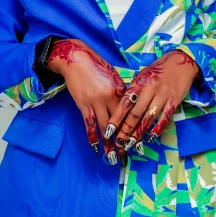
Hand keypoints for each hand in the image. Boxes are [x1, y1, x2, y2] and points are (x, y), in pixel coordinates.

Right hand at [48, 38, 125, 163]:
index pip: (128, 113)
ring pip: (103, 128)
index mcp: (119, 90)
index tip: (138, 141)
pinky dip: (92, 138)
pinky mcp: (83, 105)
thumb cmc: (97, 65)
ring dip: (108, 144)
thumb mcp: (114, 75)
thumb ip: (121, 92)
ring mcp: (94, 102)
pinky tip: (96, 148)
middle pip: (118, 124)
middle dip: (122, 140)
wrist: (76, 58)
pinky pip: (89, 125)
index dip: (133, 128)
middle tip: (127, 154)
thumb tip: (127, 107)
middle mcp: (108, 98)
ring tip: (112, 158)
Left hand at [106, 50, 199, 154]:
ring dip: (139, 133)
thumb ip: (134, 91)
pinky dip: (157, 129)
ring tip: (131, 144)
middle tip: (119, 144)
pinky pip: (165, 117)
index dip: (117, 118)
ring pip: (149, 118)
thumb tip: (122, 109)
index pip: (125, 103)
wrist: (182, 60)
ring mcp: (163, 95)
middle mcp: (150, 89)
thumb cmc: (158, 70)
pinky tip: (150, 137)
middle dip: (126, 130)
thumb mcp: (142, 76)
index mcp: (140, 82)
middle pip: (136, 113)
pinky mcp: (174, 100)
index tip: (109, 130)